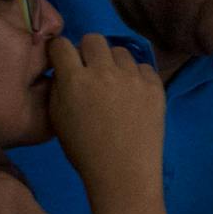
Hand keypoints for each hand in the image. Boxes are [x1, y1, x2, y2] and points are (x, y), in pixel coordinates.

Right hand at [49, 33, 165, 195]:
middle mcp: (104, 72)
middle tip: (91, 71)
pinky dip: (136, 77)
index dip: (60, 51)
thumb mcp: (57, 119)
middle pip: (94, 39)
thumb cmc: (85, 151)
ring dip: (114, 63)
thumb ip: (57, 87)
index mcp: (74, 80)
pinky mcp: (155, 87)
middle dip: (88, 51)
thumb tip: (62, 68)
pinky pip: (144, 67)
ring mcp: (132, 78)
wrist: (124, 174)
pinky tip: (133, 95)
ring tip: (115, 85)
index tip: (65, 61)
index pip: (62, 44)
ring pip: (120, 51)